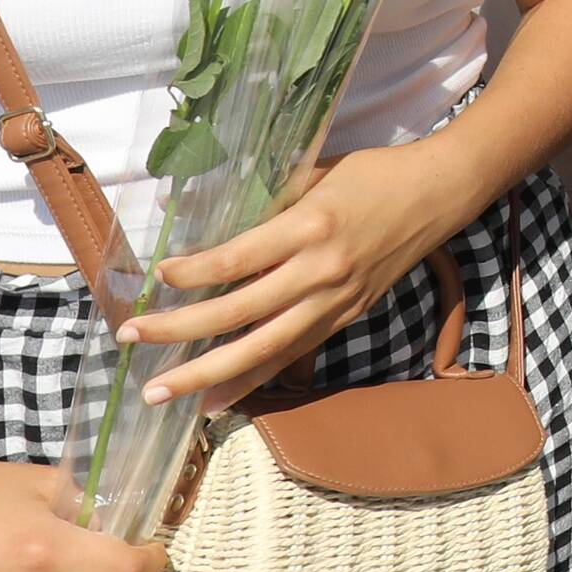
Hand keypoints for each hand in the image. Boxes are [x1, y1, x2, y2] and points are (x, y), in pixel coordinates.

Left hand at [124, 144, 459, 413]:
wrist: (441, 193)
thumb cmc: (374, 173)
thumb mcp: (315, 172)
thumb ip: (260, 197)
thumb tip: (192, 209)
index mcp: (310, 225)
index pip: (238, 257)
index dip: (193, 272)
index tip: (157, 277)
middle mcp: (320, 270)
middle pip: (239, 311)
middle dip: (178, 329)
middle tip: (130, 338)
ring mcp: (334, 300)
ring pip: (261, 347)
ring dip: (204, 373)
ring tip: (158, 392)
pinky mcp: (344, 316)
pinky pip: (289, 354)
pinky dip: (250, 380)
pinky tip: (213, 399)